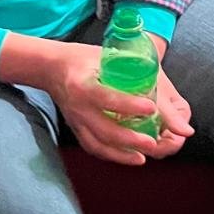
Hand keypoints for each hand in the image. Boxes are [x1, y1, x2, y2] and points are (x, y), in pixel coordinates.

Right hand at [42, 43, 193, 165]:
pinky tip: (130, 157)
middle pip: (103, 128)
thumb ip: (133, 71)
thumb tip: (160, 91)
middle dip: (130, 139)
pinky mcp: (76, 129)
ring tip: (143, 157)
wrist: (53, 68)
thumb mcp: (108, 56)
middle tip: (153, 143)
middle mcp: (78, 106)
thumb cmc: (87, 59)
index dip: (129, 104)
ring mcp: (75, 121)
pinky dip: (112, 155)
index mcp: (84, 84)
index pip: (107, 97)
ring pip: (98, 144)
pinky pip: (93, 147)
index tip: (151, 108)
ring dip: (122, 154)